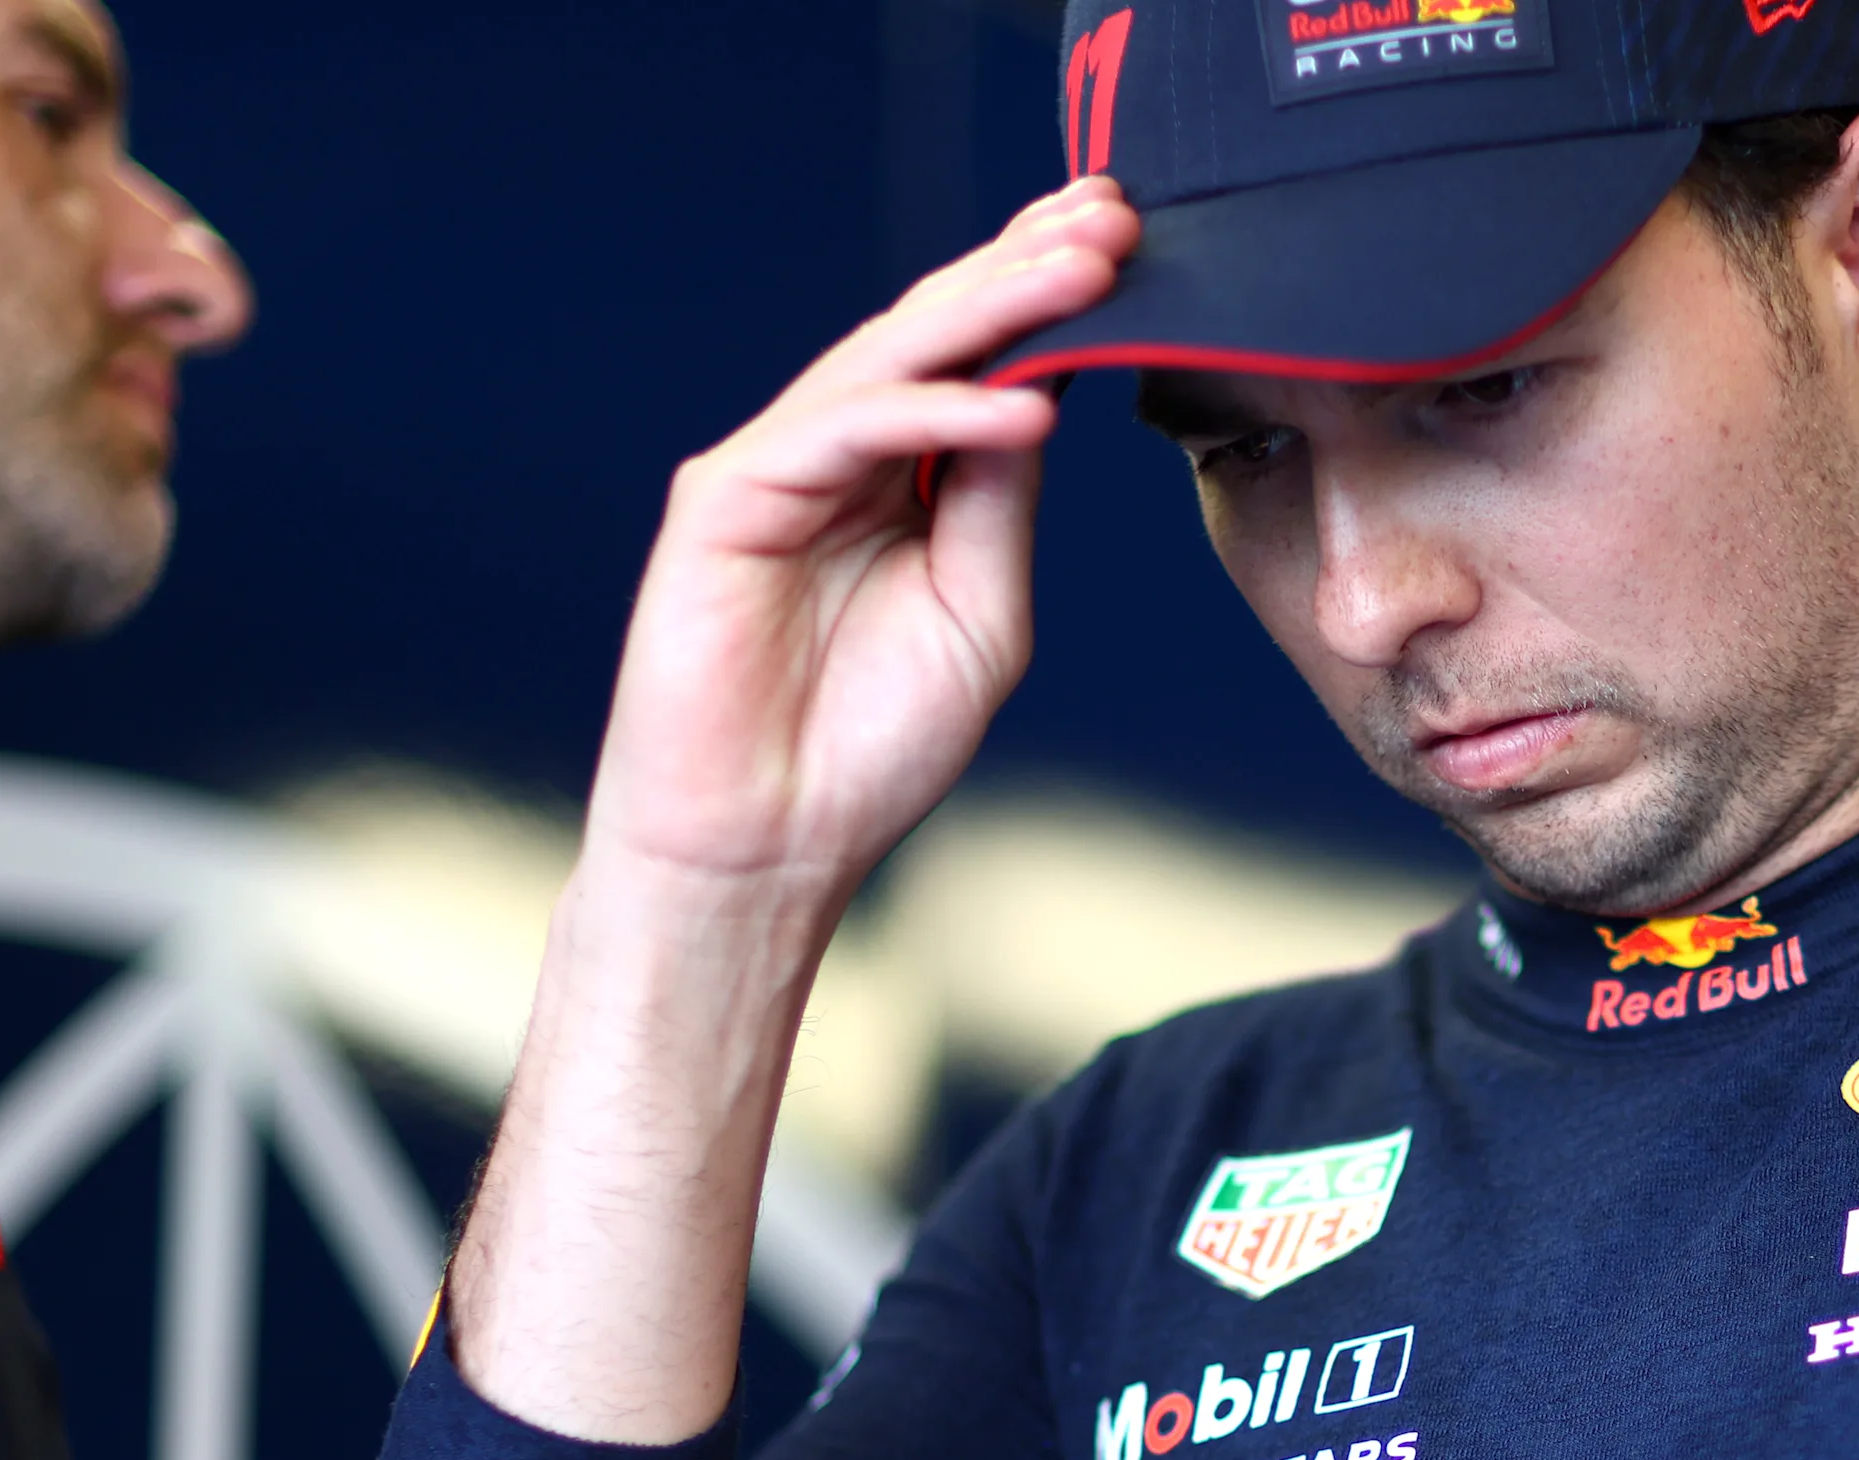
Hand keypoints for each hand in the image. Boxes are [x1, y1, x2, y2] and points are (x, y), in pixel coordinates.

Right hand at [585, 176, 1141, 902]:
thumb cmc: (867, 746)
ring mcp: (778, 469)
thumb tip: (1044, 391)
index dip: (1046, 294)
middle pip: (938, 334)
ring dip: (994, 309)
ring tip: (1087, 271)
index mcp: (901, 478)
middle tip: (1115, 214)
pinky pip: (844, 431)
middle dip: (1028, 267)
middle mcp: (837, 456)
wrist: (769, 847)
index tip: (1131, 243)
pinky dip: (936, 413)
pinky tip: (1021, 407)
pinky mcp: (727, 499)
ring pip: (891, 360)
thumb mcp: (981, 609)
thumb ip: (1002, 501)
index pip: (979, 358)